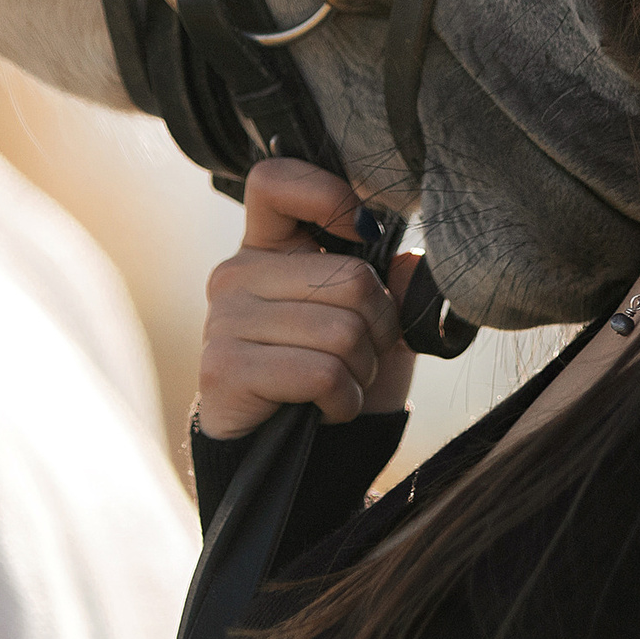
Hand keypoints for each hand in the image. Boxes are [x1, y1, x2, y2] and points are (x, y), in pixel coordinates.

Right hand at [194, 158, 420, 439]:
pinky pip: (322, 373)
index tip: (363, 231)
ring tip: (341, 385)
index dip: (327, 195)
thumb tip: (414, 264)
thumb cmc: (332, 378)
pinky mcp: (226, 367)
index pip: (274, 180)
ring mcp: (225, 319)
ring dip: (363, 372)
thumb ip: (394, 286)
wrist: (296, 458)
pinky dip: (344, 401)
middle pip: (350, 278)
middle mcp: (237, 274)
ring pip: (342, 331)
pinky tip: (326, 409)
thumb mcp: (375, 327)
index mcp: (268, 248)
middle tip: (362, 357)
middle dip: (379, 330)